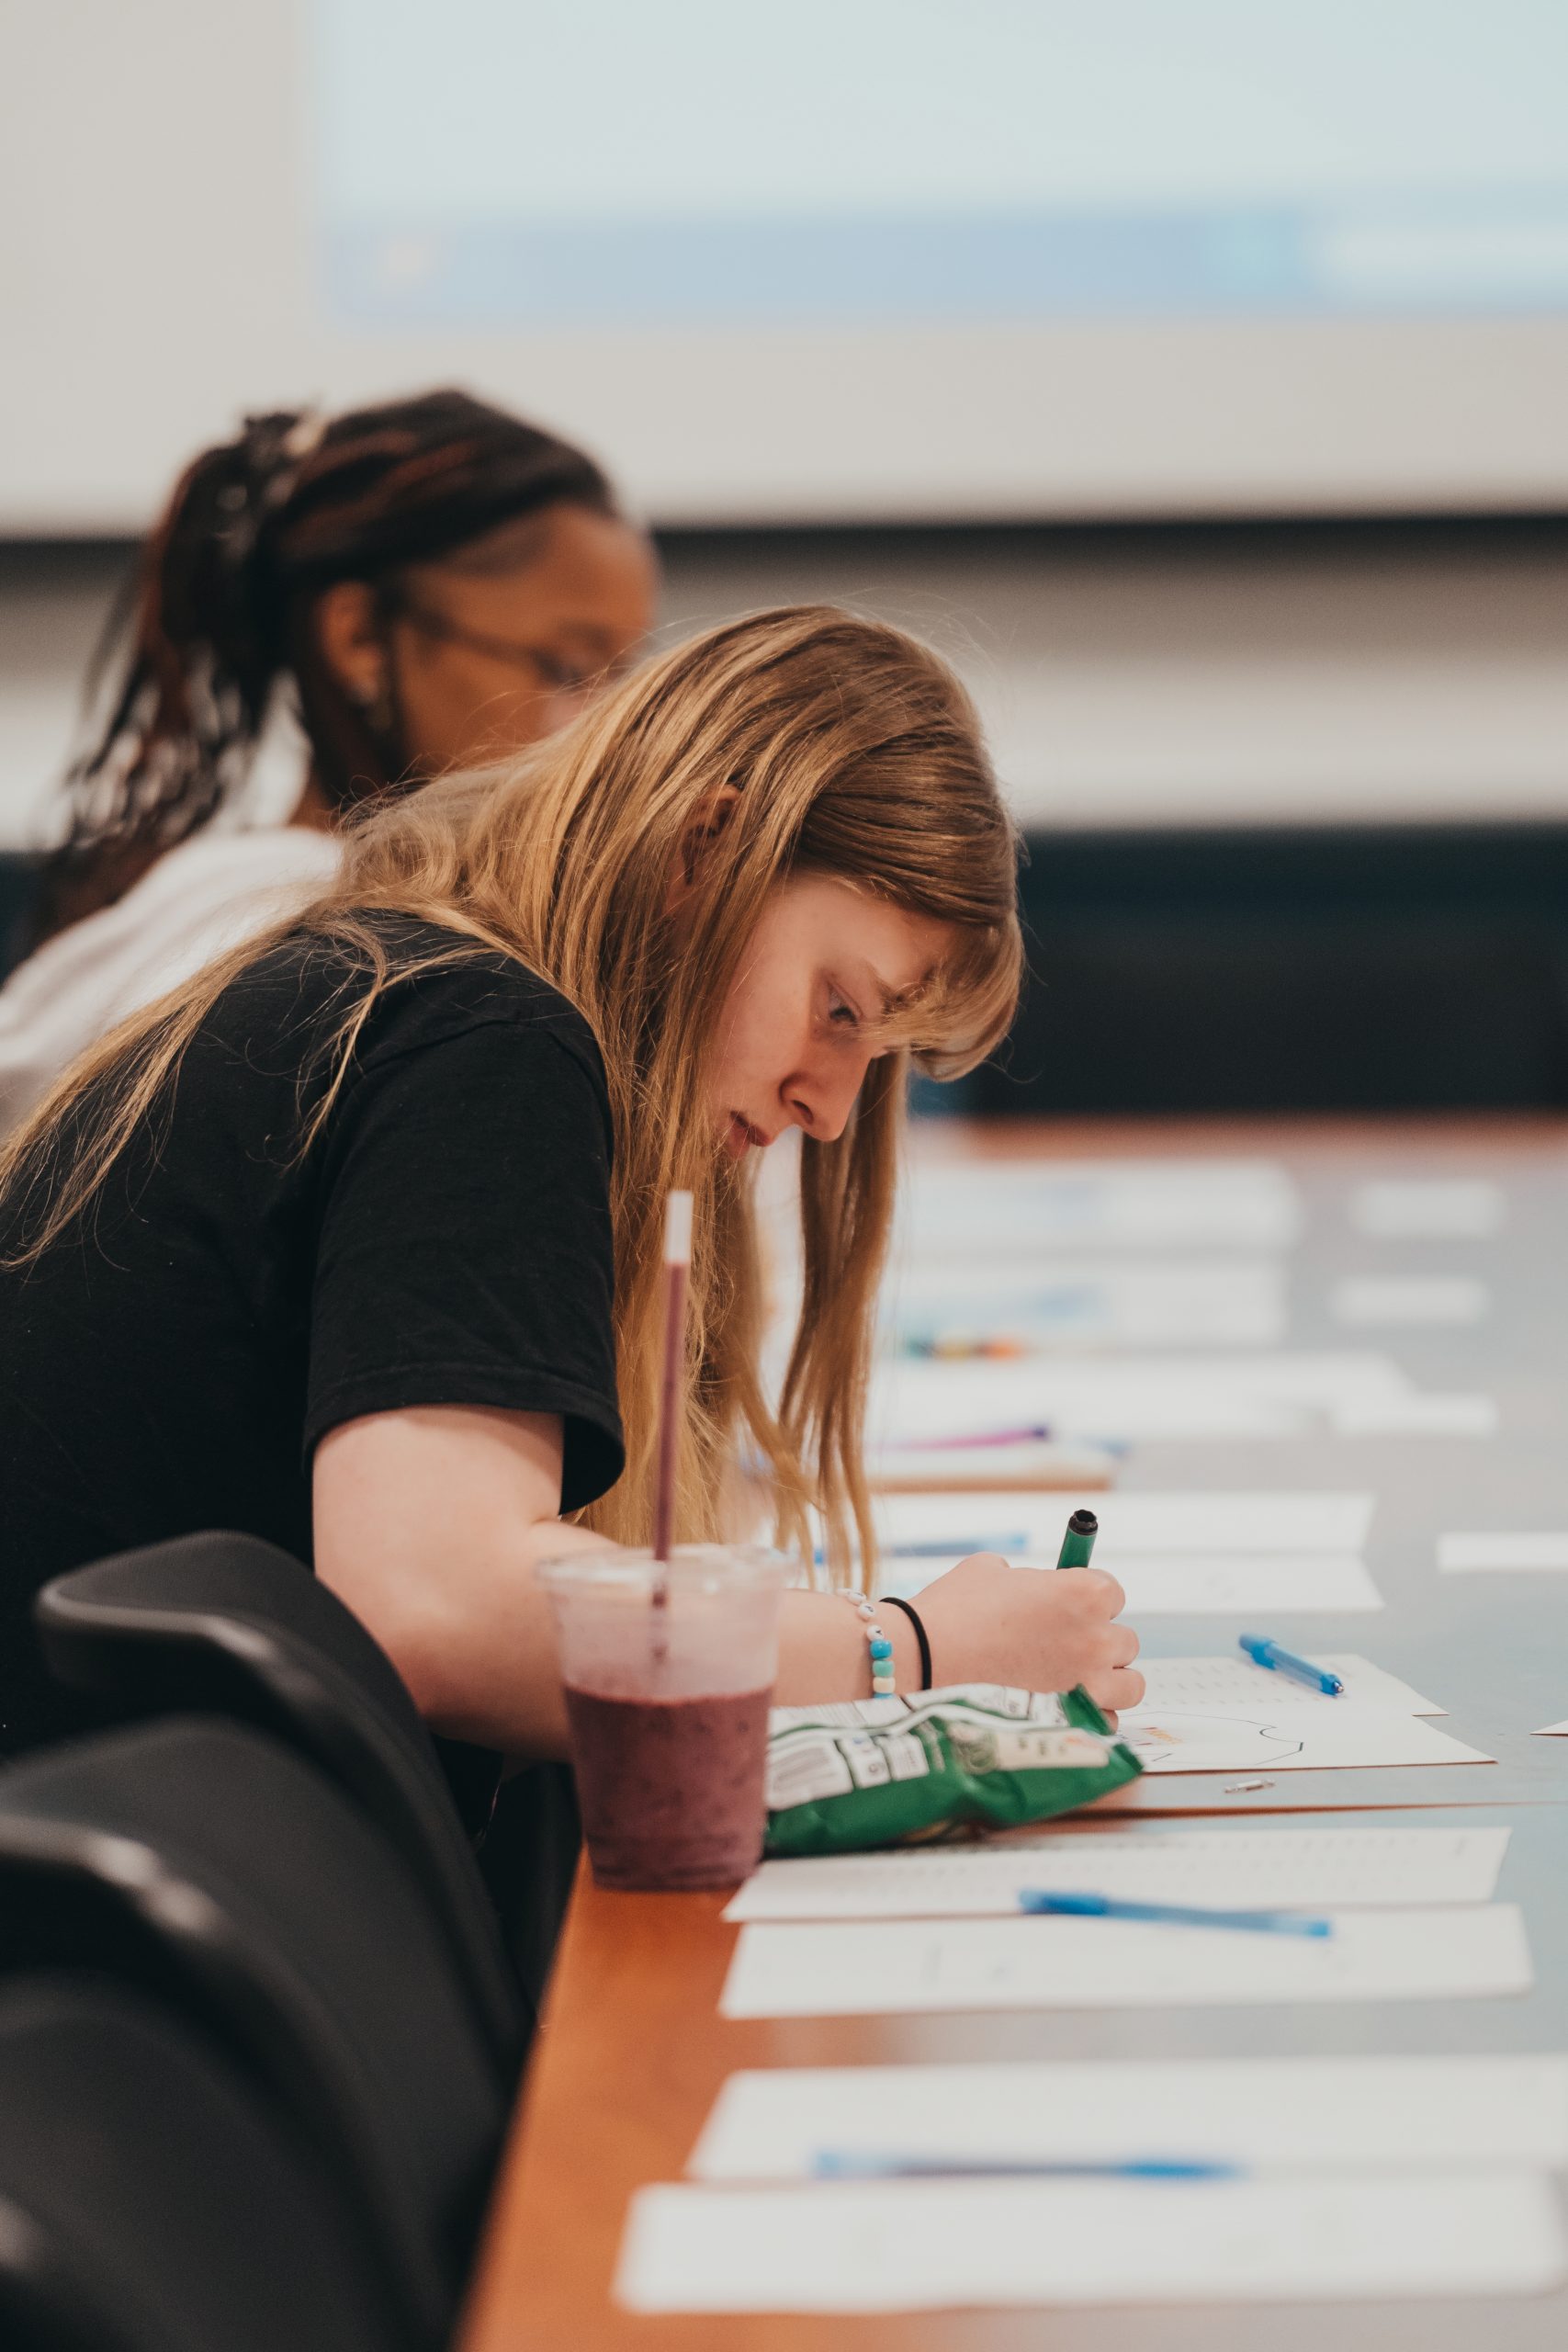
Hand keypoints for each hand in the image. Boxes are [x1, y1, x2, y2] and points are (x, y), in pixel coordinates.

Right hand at [912, 1553, 1143, 1716]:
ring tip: (1075, 1681)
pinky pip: (1104, 1723)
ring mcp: (1090, 1685)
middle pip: (1125, 1641)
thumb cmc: (953, 1611)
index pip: (1113, 1593)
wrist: (923, 1661)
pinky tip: (1061, 1710)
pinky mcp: (1075, 1722)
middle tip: (1063, 1646)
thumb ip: (1028, 1579)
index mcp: (1084, 1592)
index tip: (1067, 1608)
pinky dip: (1089, 1718)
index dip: (1087, 1600)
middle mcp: (1097, 1638)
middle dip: (1098, 1641)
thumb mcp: (990, 1571)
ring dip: (1108, 1682)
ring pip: (1129, 1686)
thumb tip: (1034, 1590)